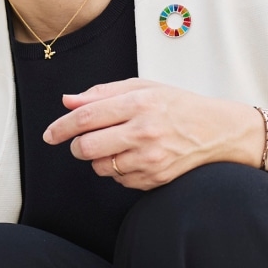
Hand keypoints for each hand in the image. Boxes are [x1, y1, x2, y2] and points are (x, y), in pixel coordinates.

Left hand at [43, 79, 260, 189]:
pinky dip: (118, 171)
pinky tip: (135, 157)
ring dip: (99, 159)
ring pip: (100, 167)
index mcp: (140, 102)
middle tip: (82, 142)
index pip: (87, 116)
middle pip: (87, 148)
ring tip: (118, 146)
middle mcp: (144, 131)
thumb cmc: (178, 105)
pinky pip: (118, 180)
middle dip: (77, 147)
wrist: (217, 131)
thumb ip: (102, 93)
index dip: (62, 127)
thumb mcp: (143, 87)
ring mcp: (151, 158)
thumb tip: (67, 101)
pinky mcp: (155, 178)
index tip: (50, 134)